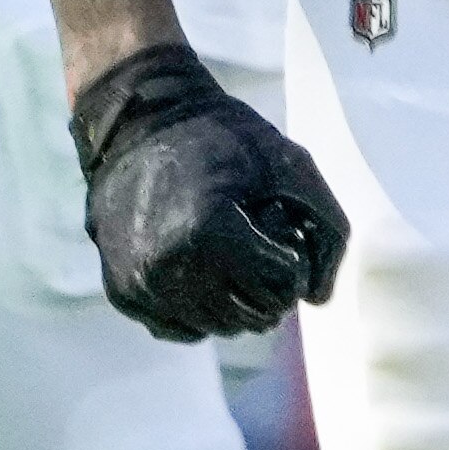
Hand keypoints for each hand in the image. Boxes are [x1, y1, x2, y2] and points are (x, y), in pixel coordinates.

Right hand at [73, 42, 347, 342]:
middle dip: (268, 285)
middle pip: (252, 316)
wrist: (138, 121)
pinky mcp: (121, 292)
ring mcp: (139, 285)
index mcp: (207, 231)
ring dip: (235, 299)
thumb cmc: (221, 136)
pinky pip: (179, 327)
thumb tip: (318, 298)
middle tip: (256, 240)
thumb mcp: (290, 163)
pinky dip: (199, 307)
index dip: (292, 257)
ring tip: (227, 249)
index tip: (276, 224)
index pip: (282, 289)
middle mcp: (166, 268)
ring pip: (217, 328)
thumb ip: (327, 228)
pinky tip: (200, 266)